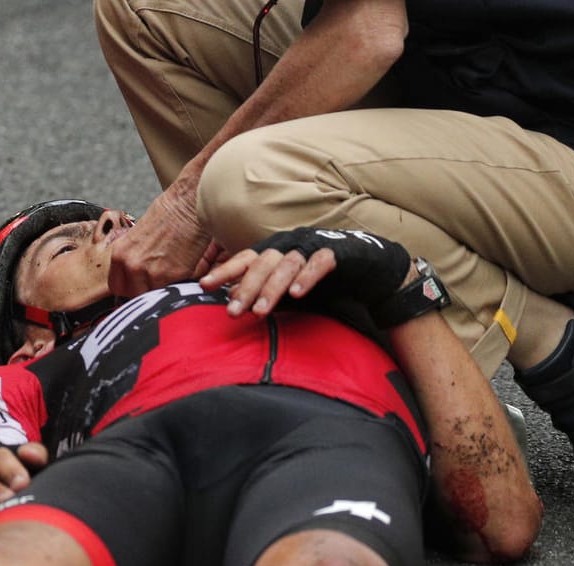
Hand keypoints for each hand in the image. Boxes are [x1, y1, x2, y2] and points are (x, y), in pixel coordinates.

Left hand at [107, 184, 210, 296]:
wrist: (189, 203)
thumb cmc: (169, 213)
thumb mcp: (139, 236)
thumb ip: (134, 258)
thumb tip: (137, 275)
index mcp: (120, 253)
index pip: (116, 287)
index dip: (129, 288)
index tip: (138, 286)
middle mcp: (132, 265)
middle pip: (133, 296)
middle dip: (145, 291)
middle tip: (157, 280)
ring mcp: (151, 272)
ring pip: (153, 296)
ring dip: (163, 289)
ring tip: (172, 272)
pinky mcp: (172, 276)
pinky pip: (172, 291)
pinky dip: (178, 284)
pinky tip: (183, 268)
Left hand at [211, 227, 411, 316]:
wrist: (369, 270)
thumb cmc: (323, 281)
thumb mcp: (287, 290)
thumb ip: (262, 291)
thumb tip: (232, 299)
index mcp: (276, 251)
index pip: (246, 259)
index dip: (225, 271)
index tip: (204, 286)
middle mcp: (291, 244)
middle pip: (263, 263)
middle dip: (246, 288)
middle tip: (233, 311)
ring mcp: (314, 246)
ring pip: (287, 264)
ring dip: (272, 288)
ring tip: (260, 312)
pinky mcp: (338, 253)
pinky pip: (320, 262)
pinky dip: (307, 277)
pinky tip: (298, 294)